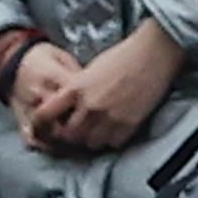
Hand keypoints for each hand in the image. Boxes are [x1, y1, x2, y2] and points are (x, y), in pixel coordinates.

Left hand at [33, 22, 183, 154]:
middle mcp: (90, 106)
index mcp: (76, 88)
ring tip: (97, 130)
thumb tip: (70, 107)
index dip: (43, 122)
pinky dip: (111, 140)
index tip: (48, 124)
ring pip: (90, 144)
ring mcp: (109, 117)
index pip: (46, 114)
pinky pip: (113, 143)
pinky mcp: (129, 124)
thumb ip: (77, 90)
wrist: (153, 53)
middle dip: (70, 136)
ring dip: (91, 140)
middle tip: (76, 132)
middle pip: (69, 136)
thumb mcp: (90, 70)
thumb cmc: (123, 56)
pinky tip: (115, 129)